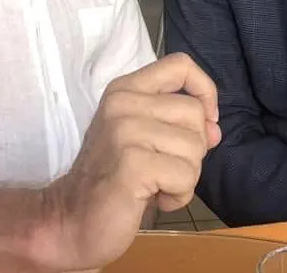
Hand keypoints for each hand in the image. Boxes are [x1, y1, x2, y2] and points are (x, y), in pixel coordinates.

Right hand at [37, 53, 221, 270]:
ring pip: (195, 147)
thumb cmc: (112, 182)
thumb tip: (215, 128)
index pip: (181, 65)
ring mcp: (125, 130)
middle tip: (163, 169)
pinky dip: (178, 196)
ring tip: (154, 186)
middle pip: (195, 113)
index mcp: (124, 90)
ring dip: (185, 177)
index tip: (204, 121)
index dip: (205, 91)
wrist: (71, 221)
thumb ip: (180, 127)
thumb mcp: (146, 142)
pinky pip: (186, 176)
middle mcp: (123, 103)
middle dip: (193, 150)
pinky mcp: (133, 162)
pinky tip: (153, 199)